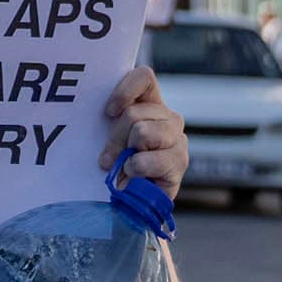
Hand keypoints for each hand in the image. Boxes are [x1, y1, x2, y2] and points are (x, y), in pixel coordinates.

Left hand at [101, 64, 187, 193]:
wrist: (134, 203)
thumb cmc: (118, 167)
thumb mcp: (112, 140)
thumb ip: (111, 123)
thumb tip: (102, 120)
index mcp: (151, 104)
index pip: (144, 78)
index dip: (124, 91)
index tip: (108, 113)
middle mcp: (168, 118)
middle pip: (134, 113)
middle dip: (115, 138)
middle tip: (109, 158)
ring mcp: (178, 139)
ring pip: (142, 132)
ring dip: (126, 154)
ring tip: (125, 167)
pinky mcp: (179, 162)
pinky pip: (148, 159)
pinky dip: (135, 170)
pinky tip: (134, 177)